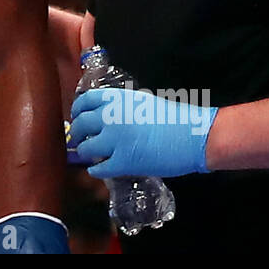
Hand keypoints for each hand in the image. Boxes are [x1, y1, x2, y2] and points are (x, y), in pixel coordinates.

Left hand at [69, 86, 216, 178]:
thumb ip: (121, 106)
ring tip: (89, 154)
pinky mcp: (123, 162)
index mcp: (117, 98)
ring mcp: (116, 140)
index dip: (77, 110)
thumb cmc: (172, 118)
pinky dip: (95, 170)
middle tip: (77, 138)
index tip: (76, 117)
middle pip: (80, 124)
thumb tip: (104, 114)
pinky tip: (97, 170)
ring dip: (84, 152)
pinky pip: (99, 168)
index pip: (85, 101)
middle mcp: (111, 116)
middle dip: (76, 133)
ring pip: (85, 147)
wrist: (192, 136)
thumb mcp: (141, 101)